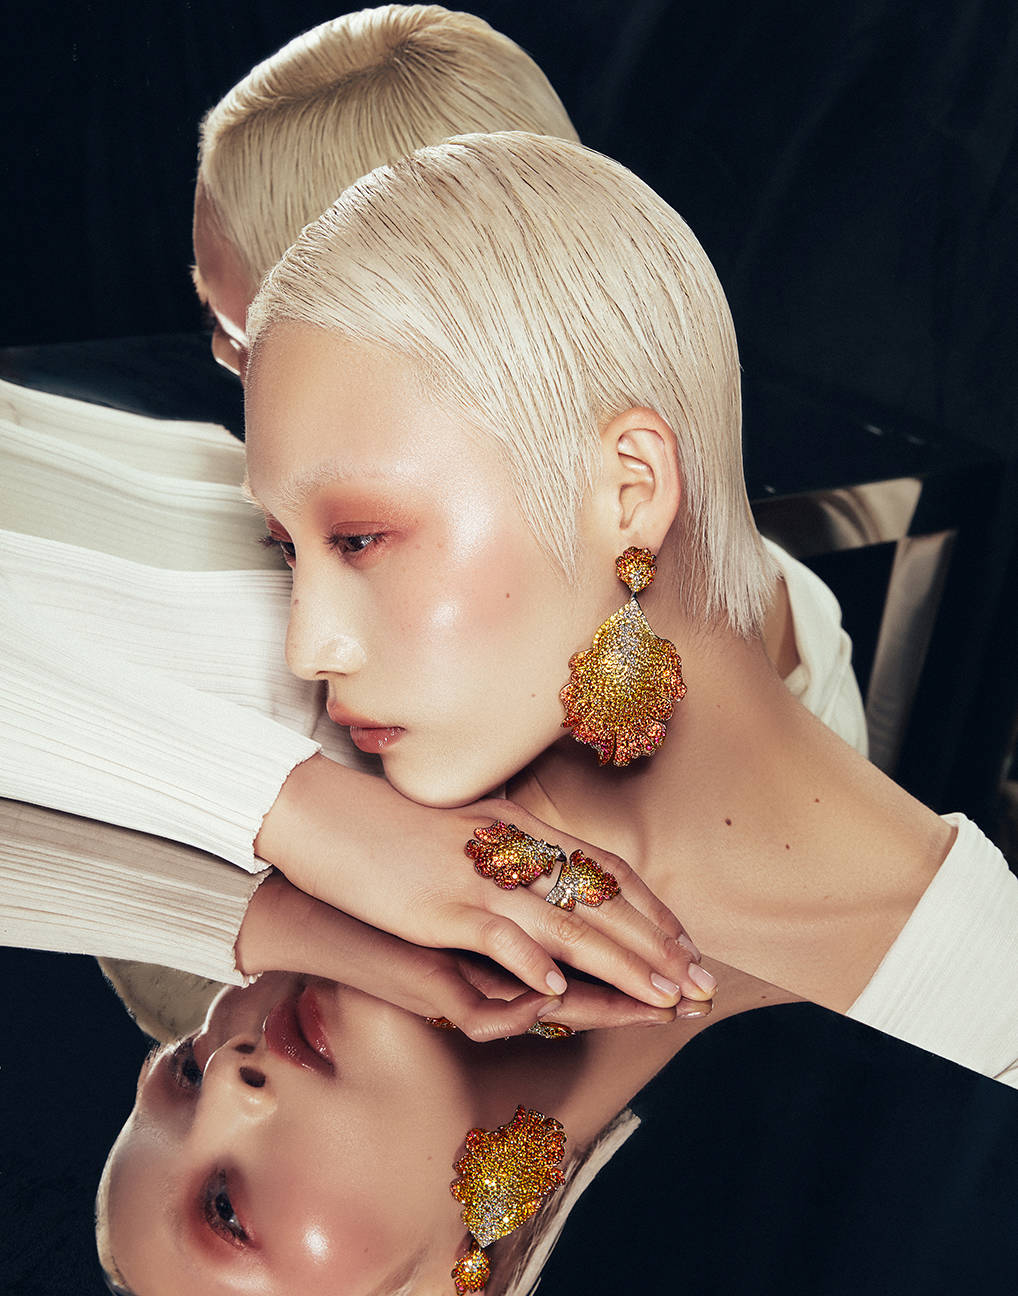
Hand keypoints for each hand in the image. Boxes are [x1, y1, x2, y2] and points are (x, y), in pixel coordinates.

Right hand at [254, 753, 714, 1014]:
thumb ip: (508, 850)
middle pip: (600, 898)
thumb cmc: (387, 825)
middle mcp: (509, 848)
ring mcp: (476, 875)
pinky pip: (496, 933)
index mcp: (518, 829)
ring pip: (565, 920)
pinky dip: (531, 961)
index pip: (604, 869)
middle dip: (656, 945)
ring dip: (619, 962)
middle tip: (699, 981)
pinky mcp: (438, 902)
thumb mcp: (463, 831)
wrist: (319, 811)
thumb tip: (545, 874)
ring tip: (662, 996)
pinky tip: (560, 992)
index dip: (651, 910)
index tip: (686, 943)